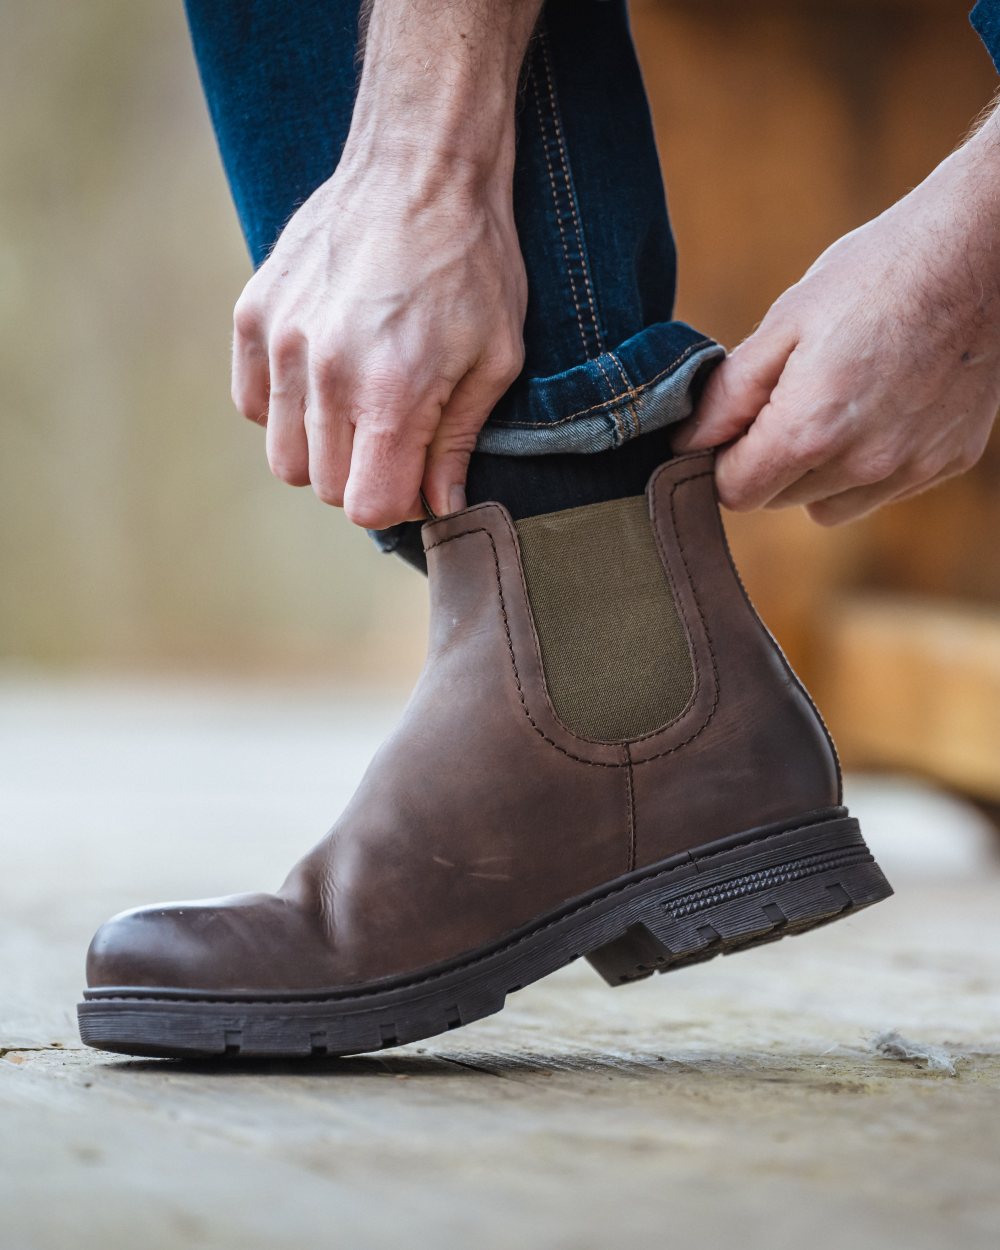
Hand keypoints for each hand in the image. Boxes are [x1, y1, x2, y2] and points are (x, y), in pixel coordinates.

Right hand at [228, 0, 541, 529]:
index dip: (400, 505)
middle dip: (366, 479)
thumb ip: (457, 442)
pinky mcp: (254, 313)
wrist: (420, 166)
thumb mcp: (495, 359)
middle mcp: (325, 373)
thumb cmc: (472, 263)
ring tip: (360, 408)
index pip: (369, 507)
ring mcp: (282, 341)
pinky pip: (252, 404)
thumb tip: (440, 507)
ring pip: (283, 455)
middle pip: (326, 487)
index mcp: (392, 392)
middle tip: (397, 440)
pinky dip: (284, 409)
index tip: (418, 478)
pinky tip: (323, 379)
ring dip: (322, 451)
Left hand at [673, 110, 999, 524]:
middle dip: (768, 461)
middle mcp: (863, 464)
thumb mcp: (785, 323)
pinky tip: (882, 404)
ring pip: (828, 506)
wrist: (979, 251)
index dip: (721, 461)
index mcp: (810, 431)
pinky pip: (881, 491)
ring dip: (816, 472)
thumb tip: (685, 444)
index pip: (735, 493)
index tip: (731, 426)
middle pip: (779, 500)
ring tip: (835, 402)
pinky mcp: (945, 464)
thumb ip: (728, 395)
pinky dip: (868, 463)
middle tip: (787, 395)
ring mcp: (910, 470)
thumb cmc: (874, 274)